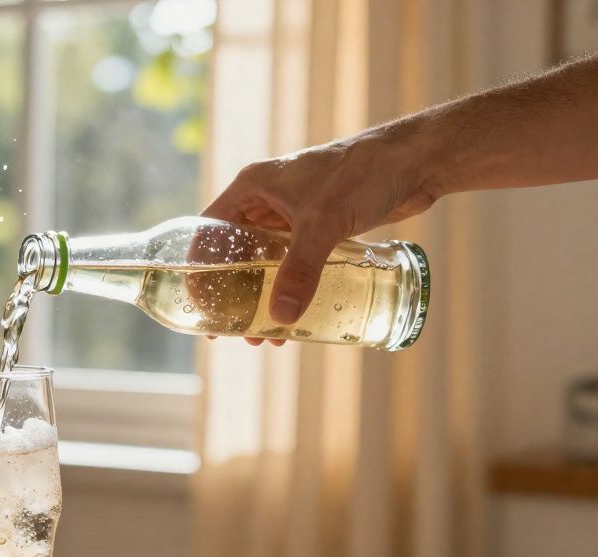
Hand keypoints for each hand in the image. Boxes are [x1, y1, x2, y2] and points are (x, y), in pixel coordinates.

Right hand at [201, 132, 438, 344]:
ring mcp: (292, 213)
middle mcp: (266, 200)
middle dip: (234, 295)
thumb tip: (281, 319)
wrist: (416, 161)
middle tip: (234, 330)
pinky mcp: (319, 225)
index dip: (199, 269)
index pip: (208, 231)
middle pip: (234, 254)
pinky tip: (296, 316)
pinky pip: (292, 264)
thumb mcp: (324, 223)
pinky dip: (289, 289)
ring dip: (263, 298)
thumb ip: (301, 271)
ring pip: (264, 263)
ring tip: (266, 335)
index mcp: (252, 187)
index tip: (201, 305)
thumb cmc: (363, 174)